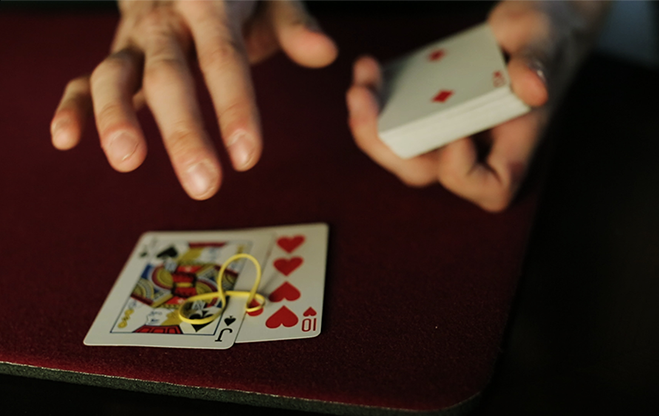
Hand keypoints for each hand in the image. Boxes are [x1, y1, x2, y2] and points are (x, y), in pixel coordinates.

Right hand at [50, 0, 336, 199]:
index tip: (247, 157)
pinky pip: (85, 77)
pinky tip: (65, 139)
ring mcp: (134, 39)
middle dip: (183, 132)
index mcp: (210, 6)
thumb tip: (326, 52)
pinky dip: (73, 106)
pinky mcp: (116, 54)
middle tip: (203, 184)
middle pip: (169, 76)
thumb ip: (294, 23)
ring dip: (116, 117)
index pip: (224, 59)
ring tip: (127, 161)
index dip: (234, 107)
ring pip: (115, 75)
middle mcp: (165, 22)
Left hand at [346, 0, 610, 211]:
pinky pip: (396, 122)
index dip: (465, 175)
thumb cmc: (550, 31)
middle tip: (365, 104)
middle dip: (388, 147)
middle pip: (428, 173)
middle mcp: (480, 144)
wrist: (531, 20)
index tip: (457, 137)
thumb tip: (534, 87)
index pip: (491, 188)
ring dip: (372, 125)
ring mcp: (453, 130)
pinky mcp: (432, 111)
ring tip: (362, 85)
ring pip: (404, 151)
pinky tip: (369, 70)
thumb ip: (539, 60)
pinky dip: (376, 101)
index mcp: (515, 141)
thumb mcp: (547, 36)